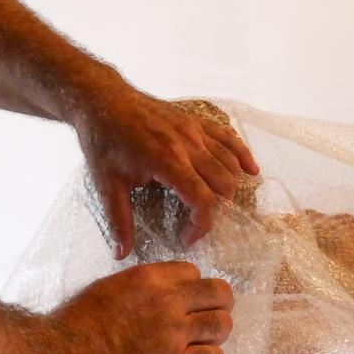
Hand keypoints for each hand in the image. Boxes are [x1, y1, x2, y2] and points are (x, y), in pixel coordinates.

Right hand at [51, 261, 233, 353]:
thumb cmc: (76, 327)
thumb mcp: (107, 289)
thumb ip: (137, 288)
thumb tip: (152, 294)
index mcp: (149, 278)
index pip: (193, 272)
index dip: (194, 287)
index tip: (189, 300)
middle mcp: (167, 301)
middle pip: (218, 293)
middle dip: (219, 304)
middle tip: (211, 316)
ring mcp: (174, 333)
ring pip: (221, 325)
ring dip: (217, 334)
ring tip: (206, 342)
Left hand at [71, 84, 259, 258]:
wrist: (102, 100)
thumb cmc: (103, 141)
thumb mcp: (106, 185)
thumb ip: (118, 221)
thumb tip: (121, 254)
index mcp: (167, 161)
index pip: (202, 199)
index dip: (200, 225)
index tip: (186, 238)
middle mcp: (187, 144)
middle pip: (223, 183)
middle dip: (215, 209)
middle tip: (195, 221)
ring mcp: (194, 130)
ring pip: (229, 163)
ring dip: (229, 187)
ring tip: (215, 204)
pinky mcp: (195, 121)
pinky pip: (228, 137)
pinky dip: (242, 154)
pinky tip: (250, 170)